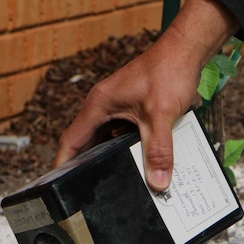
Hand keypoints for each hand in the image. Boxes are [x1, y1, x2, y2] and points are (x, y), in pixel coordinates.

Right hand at [54, 0, 239, 190]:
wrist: (185, 50)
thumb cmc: (168, 72)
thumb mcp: (161, 115)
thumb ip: (158, 150)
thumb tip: (157, 181)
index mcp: (99, 104)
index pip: (72, 139)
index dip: (63, 163)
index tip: (58, 186)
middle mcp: (103, 104)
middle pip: (87, 141)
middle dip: (87, 165)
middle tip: (88, 192)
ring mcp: (117, 105)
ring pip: (105, 137)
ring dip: (108, 156)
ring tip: (111, 181)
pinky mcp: (131, 106)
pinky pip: (121, 132)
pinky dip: (124, 146)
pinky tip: (137, 161)